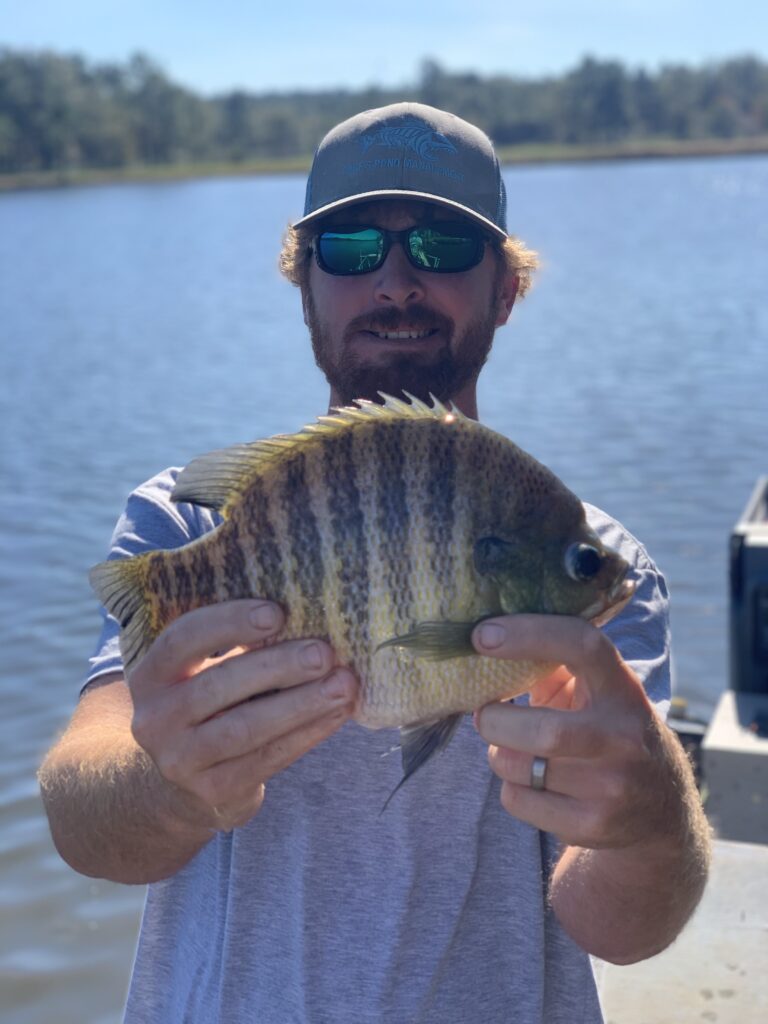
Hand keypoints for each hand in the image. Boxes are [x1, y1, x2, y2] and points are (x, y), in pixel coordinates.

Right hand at [128, 599, 357, 831]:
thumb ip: (238, 648)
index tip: (277, 612)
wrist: (183, 785)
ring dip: (301, 703)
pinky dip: (307, 734)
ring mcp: (180, 760)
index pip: (183, 639)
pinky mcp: (213, 791)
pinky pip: (267, 759)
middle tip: (324, 652)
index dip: (229, 622)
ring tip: (343, 684)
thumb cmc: (211, 707)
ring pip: (246, 727)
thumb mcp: (204, 673)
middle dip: (278, 666)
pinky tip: (336, 714)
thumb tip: (307, 616)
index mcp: (151, 674)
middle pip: (219, 684)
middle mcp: (154, 719)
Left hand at [472, 614, 682, 851]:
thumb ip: (553, 667)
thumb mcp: (595, 692)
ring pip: (521, 768)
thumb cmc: (607, 732)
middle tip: (483, 714)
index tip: (482, 635)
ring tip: (506, 748)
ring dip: (498, 754)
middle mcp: (624, 735)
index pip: (582, 646)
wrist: (662, 810)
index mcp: (622, 689)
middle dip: (494, 720)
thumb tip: (490, 644)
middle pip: (544, 731)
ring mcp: (613, 785)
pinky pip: (519, 801)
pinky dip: (510, 788)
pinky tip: (528, 782)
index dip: (529, 634)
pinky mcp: (594, 824)